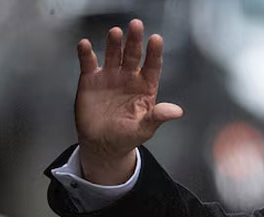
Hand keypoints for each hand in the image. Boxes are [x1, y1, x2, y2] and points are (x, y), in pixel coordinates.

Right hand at [75, 19, 182, 184]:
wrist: (102, 143)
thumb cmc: (127, 136)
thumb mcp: (144, 129)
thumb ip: (158, 117)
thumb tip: (177, 111)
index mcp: (145, 87)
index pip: (152, 66)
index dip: (154, 53)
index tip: (156, 39)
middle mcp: (129, 78)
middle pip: (133, 55)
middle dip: (135, 41)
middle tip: (136, 25)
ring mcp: (110, 76)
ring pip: (113, 55)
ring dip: (114, 44)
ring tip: (116, 33)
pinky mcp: (90, 79)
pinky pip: (88, 63)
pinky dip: (86, 53)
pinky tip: (85, 45)